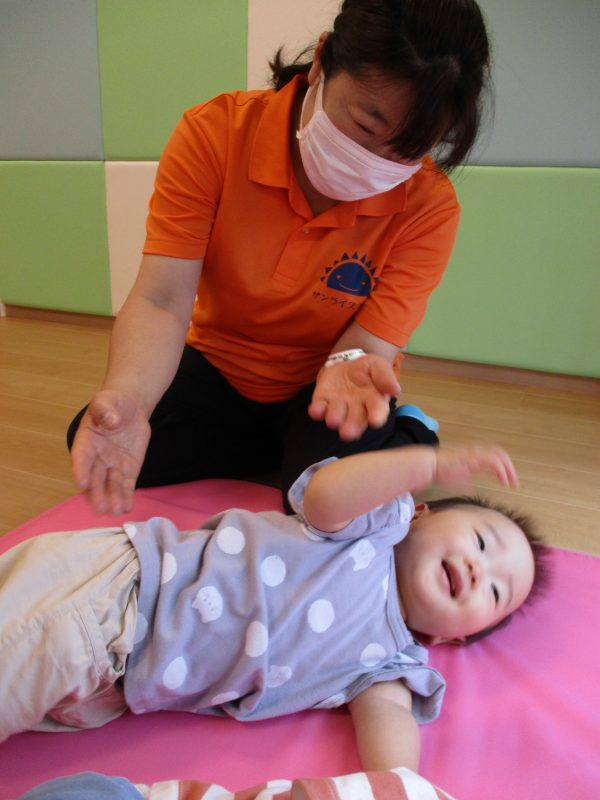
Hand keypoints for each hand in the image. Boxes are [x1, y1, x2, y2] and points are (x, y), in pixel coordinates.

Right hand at [71, 390, 150, 514]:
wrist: (129, 410)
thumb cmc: (113, 404)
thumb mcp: (107, 400)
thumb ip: (105, 409)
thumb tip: (112, 421)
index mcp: (86, 441)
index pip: (81, 456)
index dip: (80, 470)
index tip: (82, 483)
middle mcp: (96, 457)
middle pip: (95, 478)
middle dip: (97, 493)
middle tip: (101, 507)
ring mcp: (112, 465)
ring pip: (111, 485)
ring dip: (112, 498)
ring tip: (116, 511)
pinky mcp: (128, 470)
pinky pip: (126, 485)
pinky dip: (127, 496)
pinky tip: (128, 507)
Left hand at [308, 354, 400, 440]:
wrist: (346, 364)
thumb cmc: (367, 369)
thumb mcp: (378, 366)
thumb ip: (385, 376)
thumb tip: (395, 390)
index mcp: (374, 401)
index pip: (377, 410)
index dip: (376, 416)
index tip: (376, 421)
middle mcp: (356, 409)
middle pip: (355, 420)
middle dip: (352, 427)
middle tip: (348, 433)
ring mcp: (338, 406)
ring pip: (337, 416)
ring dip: (334, 419)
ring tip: (333, 421)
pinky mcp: (322, 402)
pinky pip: (319, 409)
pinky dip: (317, 411)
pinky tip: (315, 411)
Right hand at [433, 445, 518, 488]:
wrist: (430, 466)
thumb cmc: (441, 471)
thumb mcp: (459, 478)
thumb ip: (467, 480)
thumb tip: (472, 486)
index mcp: (475, 456)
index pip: (496, 458)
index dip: (505, 469)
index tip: (509, 483)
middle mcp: (477, 452)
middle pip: (501, 454)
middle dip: (510, 468)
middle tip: (515, 483)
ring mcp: (476, 453)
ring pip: (499, 456)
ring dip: (508, 469)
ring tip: (511, 482)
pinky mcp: (473, 457)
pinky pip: (492, 461)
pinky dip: (500, 470)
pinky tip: (502, 480)